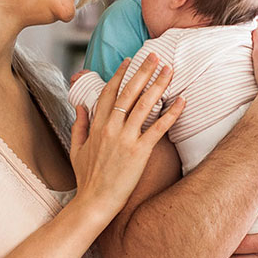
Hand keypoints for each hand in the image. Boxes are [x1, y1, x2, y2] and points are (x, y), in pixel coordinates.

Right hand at [69, 55, 183, 217]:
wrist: (94, 203)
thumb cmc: (86, 179)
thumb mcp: (76, 149)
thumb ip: (78, 125)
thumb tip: (80, 106)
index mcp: (96, 125)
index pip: (109, 92)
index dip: (120, 74)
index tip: (129, 61)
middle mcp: (111, 128)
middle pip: (128, 91)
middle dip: (142, 70)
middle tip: (154, 54)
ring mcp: (125, 139)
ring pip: (144, 104)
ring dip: (158, 84)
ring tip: (169, 69)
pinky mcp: (139, 152)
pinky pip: (158, 128)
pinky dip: (171, 113)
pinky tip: (182, 101)